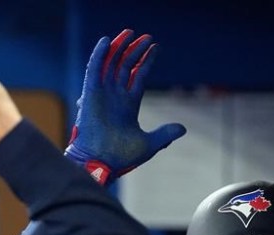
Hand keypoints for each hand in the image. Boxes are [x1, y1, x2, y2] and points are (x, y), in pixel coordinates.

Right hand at [64, 28, 186, 184]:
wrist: (101, 162)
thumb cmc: (122, 157)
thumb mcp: (149, 144)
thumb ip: (164, 134)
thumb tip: (183, 128)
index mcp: (128, 105)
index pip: (138, 76)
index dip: (146, 61)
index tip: (155, 48)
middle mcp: (115, 96)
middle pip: (126, 66)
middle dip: (135, 51)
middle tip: (146, 37)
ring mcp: (102, 93)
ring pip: (111, 63)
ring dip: (119, 48)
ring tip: (130, 33)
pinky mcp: (90, 93)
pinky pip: (94, 69)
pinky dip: (99, 55)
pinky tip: (107, 41)